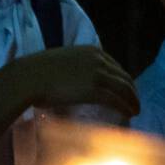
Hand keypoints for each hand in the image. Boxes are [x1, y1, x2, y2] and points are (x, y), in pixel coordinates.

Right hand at [17, 46, 139, 118]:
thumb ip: (78, 67)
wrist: (28, 77)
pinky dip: (125, 107)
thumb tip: (81, 81)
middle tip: (134, 101)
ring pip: (124, 88)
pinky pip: (116, 99)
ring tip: (135, 110)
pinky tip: (129, 113)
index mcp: (92, 51)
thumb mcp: (65, 61)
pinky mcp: (94, 90)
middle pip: (124, 76)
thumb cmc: (38, 72)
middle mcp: (99, 60)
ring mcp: (97, 74)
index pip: (116, 66)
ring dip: (132, 100)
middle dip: (131, 90)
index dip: (123, 79)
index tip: (126, 89)